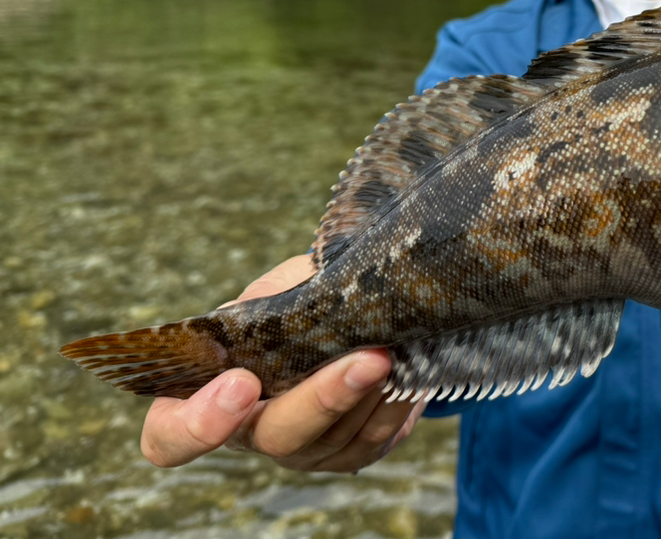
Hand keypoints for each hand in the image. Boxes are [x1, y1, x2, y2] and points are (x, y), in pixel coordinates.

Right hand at [139, 255, 419, 471]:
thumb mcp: (276, 288)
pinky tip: (411, 366)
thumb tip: (308, 303)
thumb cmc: (296, 297)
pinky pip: (374, 437)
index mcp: (207, 394)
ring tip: (396, 349)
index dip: (198, 423)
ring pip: (334, 438)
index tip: (240, 382)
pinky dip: (395, 401)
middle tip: (368, 358)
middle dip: (324, 398)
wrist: (350, 308)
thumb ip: (276, 299)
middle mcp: (251, 432)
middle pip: (276, 436)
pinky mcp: (351, 452)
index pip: (170, 436)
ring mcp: (302, 449)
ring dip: (371, 393)